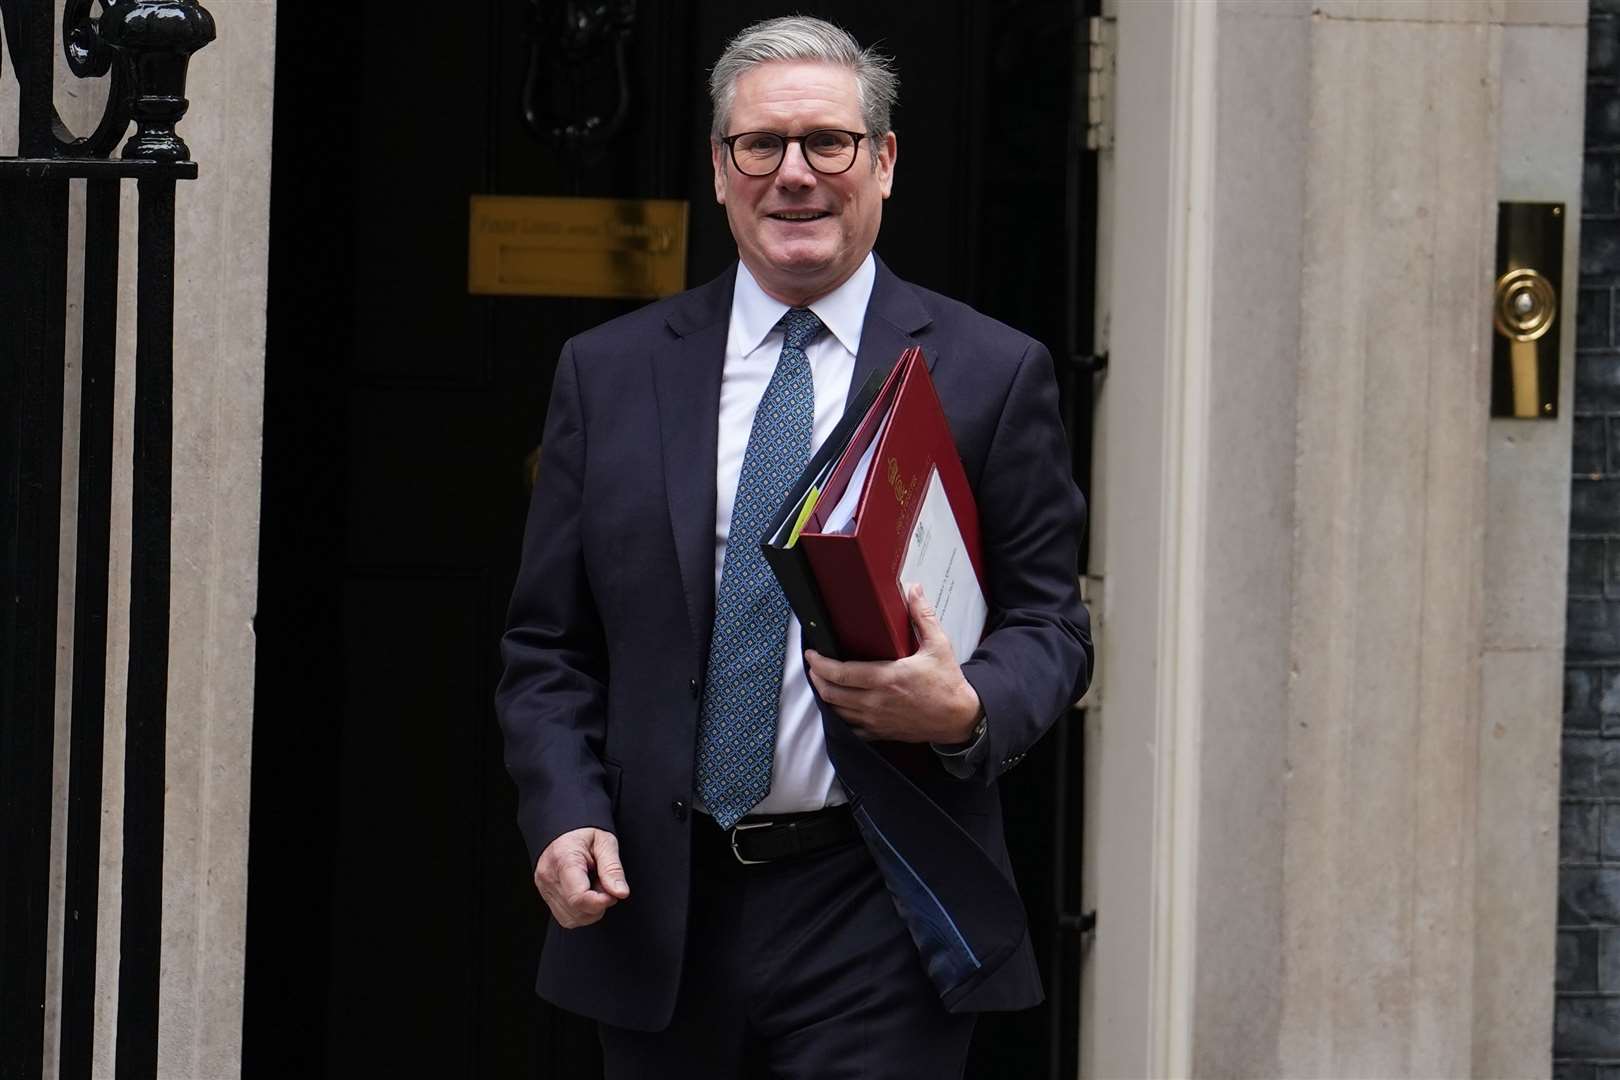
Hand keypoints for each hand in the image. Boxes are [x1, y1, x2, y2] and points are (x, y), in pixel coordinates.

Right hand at [533, 827, 628, 928]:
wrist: (564, 829)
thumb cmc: (585, 832)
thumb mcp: (605, 842)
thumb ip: (613, 868)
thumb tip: (621, 893)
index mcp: (563, 859)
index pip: (579, 897)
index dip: (601, 902)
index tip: (614, 893)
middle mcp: (548, 876)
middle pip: (577, 910)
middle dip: (599, 905)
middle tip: (606, 884)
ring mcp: (544, 888)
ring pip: (572, 919)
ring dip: (590, 910)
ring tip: (595, 886)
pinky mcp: (545, 895)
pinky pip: (566, 917)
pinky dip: (581, 912)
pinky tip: (586, 894)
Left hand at [805, 583, 982, 743]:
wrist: (959, 717)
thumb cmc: (948, 683)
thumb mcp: (938, 645)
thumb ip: (922, 616)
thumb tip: (913, 590)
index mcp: (888, 678)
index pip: (842, 673)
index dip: (820, 663)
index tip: (812, 654)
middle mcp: (877, 701)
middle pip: (832, 693)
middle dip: (817, 678)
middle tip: (813, 665)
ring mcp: (877, 720)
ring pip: (837, 711)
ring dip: (825, 695)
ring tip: (822, 681)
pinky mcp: (881, 732)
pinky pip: (851, 728)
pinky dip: (839, 716)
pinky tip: (839, 705)